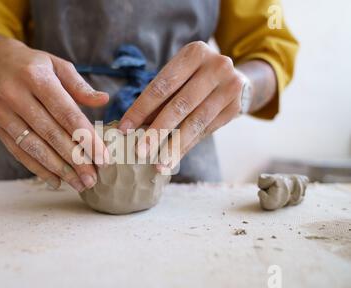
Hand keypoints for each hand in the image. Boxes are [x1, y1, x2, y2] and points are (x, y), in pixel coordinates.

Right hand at [0, 35, 109, 190]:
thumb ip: (80, 86)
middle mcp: (16, 95)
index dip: (86, 139)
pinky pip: (19, 153)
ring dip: (59, 169)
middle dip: (75, 160)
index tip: (103, 158)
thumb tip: (104, 100)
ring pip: (34, 147)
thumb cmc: (36, 66)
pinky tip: (57, 181)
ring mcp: (3, 113)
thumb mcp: (59, 66)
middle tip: (93, 179)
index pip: (66, 114)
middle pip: (51, 134)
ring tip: (79, 184)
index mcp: (36, 77)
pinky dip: (39, 169)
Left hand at [118, 41, 247, 171]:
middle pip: (180, 105)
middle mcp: (217, 66)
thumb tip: (132, 127)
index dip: (141, 109)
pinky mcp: (235, 108)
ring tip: (158, 163)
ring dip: (173, 146)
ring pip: (195, 122)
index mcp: (195, 53)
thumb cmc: (194, 77)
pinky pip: (205, 131)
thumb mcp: (178, 77)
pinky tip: (172, 159)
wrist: (234, 78)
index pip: (162, 86)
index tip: (124, 128)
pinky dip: (186, 147)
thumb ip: (159, 98)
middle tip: (139, 151)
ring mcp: (230, 87)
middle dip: (157, 131)